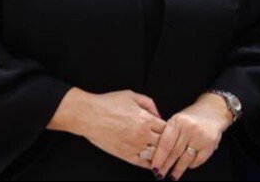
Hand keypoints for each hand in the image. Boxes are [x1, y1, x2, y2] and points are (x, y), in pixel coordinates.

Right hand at [48, 88, 166, 167]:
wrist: (88, 115)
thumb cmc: (108, 103)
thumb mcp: (132, 95)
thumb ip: (149, 104)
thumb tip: (160, 114)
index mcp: (145, 118)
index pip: (167, 128)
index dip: (170, 130)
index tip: (170, 131)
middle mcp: (142, 133)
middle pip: (164, 142)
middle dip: (168, 143)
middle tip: (171, 145)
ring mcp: (133, 145)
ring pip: (155, 154)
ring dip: (161, 154)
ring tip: (165, 155)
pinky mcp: (124, 154)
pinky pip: (142, 162)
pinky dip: (150, 163)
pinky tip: (153, 163)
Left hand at [150, 93, 233, 179]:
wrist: (213, 111)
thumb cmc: (191, 117)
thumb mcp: (177, 120)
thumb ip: (167, 134)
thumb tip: (155, 156)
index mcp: (178, 121)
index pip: (165, 144)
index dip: (158, 158)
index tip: (154, 167)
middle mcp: (190, 128)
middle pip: (175, 152)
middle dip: (166, 165)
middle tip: (160, 174)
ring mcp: (201, 136)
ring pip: (186, 159)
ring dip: (178, 169)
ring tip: (172, 176)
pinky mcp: (210, 144)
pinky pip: (197, 160)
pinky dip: (191, 165)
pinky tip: (186, 166)